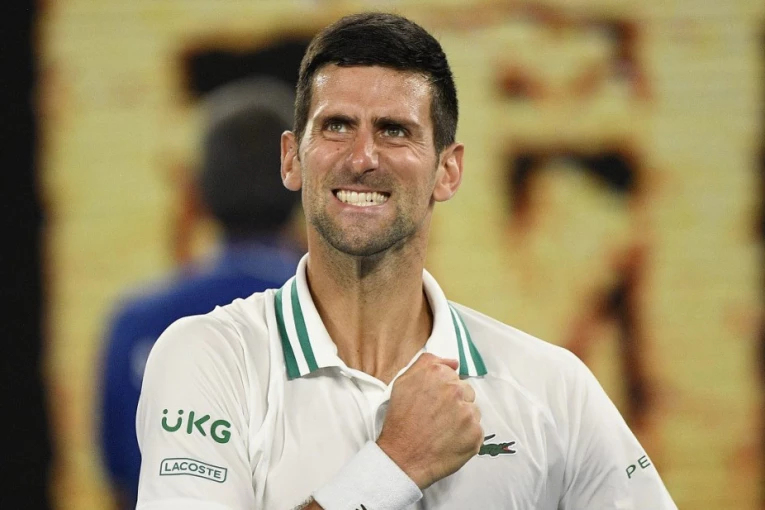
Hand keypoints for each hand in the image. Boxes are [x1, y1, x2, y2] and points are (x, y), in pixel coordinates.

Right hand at [376, 353, 482, 488]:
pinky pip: (476, 430)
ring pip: (473, 410)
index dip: (443, 390)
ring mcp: (467, 412)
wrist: (402, 457)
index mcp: (438, 374)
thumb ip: (427, 363)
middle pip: (466, 391)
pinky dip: (466, 436)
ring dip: (462, 419)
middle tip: (437, 417)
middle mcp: (455, 390)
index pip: (453, 376)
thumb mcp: (403, 382)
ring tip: (442, 430)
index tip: (434, 402)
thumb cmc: (401, 422)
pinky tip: (449, 440)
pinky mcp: (475, 433)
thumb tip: (453, 362)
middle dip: (455, 403)